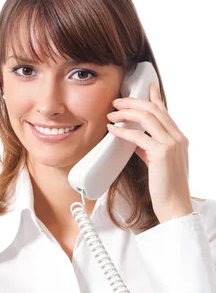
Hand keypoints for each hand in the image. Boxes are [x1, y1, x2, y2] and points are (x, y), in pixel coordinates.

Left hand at [106, 83, 192, 223]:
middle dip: (133, 102)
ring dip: (127, 112)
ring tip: (112, 113)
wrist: (175, 205)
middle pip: (155, 109)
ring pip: (148, 117)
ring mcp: (171, 144)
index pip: (165, 111)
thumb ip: (148, 149)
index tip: (145, 87)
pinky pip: (139, 136)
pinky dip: (124, 130)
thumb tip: (134, 140)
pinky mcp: (161, 153)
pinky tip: (113, 129)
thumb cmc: (166, 187)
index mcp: (179, 138)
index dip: (154, 97)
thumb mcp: (158, 163)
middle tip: (117, 102)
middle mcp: (177, 138)